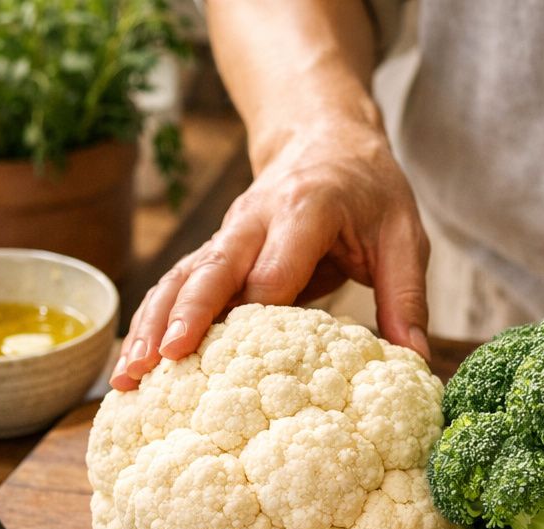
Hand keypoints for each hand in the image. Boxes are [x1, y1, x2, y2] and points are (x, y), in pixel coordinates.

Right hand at [111, 119, 429, 389]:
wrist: (325, 140)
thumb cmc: (370, 191)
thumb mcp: (404, 236)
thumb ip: (407, 297)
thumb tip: (415, 361)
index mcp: (306, 210)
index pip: (276, 266)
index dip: (259, 306)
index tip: (242, 351)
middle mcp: (255, 220)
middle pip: (213, 269)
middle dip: (186, 315)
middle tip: (165, 360)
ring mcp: (229, 235)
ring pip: (182, 279)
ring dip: (153, 324)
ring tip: (129, 374)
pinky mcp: (217, 253)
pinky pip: (178, 287)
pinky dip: (152, 321)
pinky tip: (132, 363)